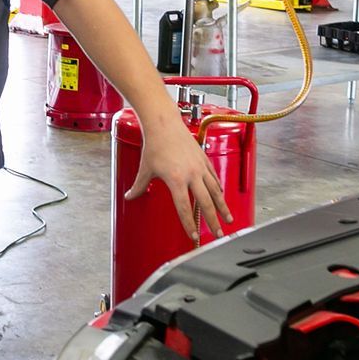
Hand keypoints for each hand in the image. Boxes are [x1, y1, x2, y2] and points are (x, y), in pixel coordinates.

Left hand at [124, 122, 234, 245]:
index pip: (185, 208)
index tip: (194, 236)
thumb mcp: (145, 168)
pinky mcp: (204, 159)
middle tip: (218, 234)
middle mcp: (192, 174)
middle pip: (205, 203)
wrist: (164, 123)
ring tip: (228, 219)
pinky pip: (214, 178)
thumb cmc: (154, 144)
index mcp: (176, 180)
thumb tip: (130, 196)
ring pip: (215, 191)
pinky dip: (219, 189)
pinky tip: (221, 197)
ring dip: (223, 207)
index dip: (189, 224)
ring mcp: (200, 166)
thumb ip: (139, 186)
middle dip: (213, 221)